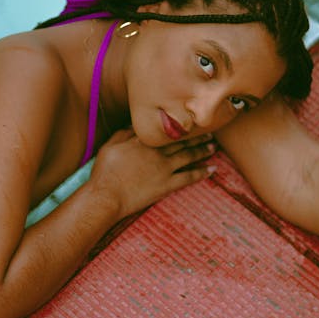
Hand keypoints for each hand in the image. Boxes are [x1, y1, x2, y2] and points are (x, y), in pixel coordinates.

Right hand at [89, 129, 216, 219]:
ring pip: (189, 156)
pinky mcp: (167, 185)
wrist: (107, 195)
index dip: (180, 126)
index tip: (191, 122)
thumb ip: (124, 133)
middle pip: (181, 142)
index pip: (166, 130)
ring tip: (213, 147)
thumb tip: (136, 125)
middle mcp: (158, 152)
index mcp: (144, 140)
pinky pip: (188, 177)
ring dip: (203, 151)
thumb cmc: (104, 171)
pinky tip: (212, 169)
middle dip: (197, 137)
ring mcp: (164, 169)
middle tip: (210, 133)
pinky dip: (201, 173)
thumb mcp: (110, 145)